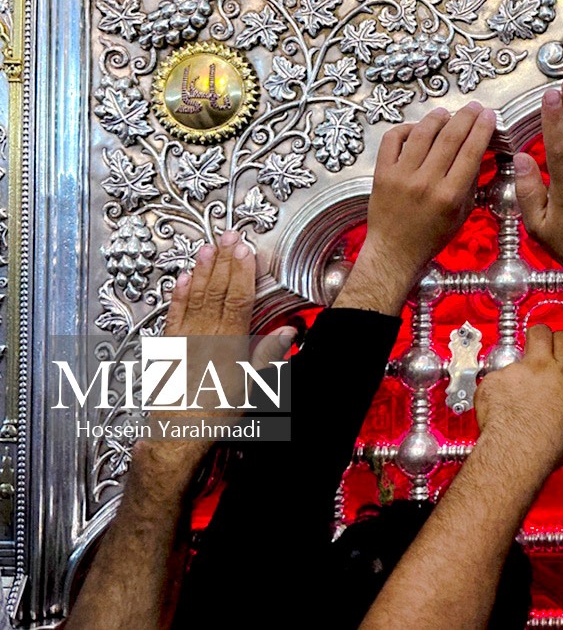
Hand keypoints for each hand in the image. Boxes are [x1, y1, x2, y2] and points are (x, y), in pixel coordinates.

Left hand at [154, 231, 293, 447]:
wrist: (179, 432)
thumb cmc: (217, 411)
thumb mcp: (251, 387)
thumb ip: (267, 356)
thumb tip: (288, 332)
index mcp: (228, 343)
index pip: (238, 298)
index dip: (242, 272)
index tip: (246, 250)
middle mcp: (204, 335)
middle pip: (216, 290)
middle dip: (224, 261)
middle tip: (228, 236)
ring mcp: (184, 337)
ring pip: (195, 296)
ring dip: (202, 270)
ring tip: (207, 247)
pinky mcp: (169, 345)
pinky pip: (174, 313)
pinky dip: (178, 294)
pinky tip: (182, 278)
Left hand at [338, 104, 496, 314]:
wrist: (394, 252)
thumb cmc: (432, 236)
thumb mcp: (462, 213)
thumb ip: (470, 182)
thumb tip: (478, 151)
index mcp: (450, 195)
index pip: (471, 151)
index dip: (482, 129)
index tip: (489, 116)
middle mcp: (426, 182)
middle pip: (449, 137)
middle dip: (465, 117)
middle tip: (474, 107)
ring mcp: (401, 176)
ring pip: (422, 133)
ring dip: (437, 118)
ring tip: (446, 113)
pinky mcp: (382, 173)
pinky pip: (393, 139)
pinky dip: (406, 128)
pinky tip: (416, 128)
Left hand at [474, 325, 562, 481]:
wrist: (517, 452)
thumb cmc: (548, 442)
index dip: (562, 341)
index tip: (561, 348)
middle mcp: (538, 367)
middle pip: (539, 332)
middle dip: (539, 336)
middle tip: (539, 351)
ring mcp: (513, 372)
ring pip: (514, 360)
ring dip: (516, 374)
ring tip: (518, 398)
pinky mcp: (490, 382)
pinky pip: (493, 379)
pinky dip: (496, 391)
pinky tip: (502, 408)